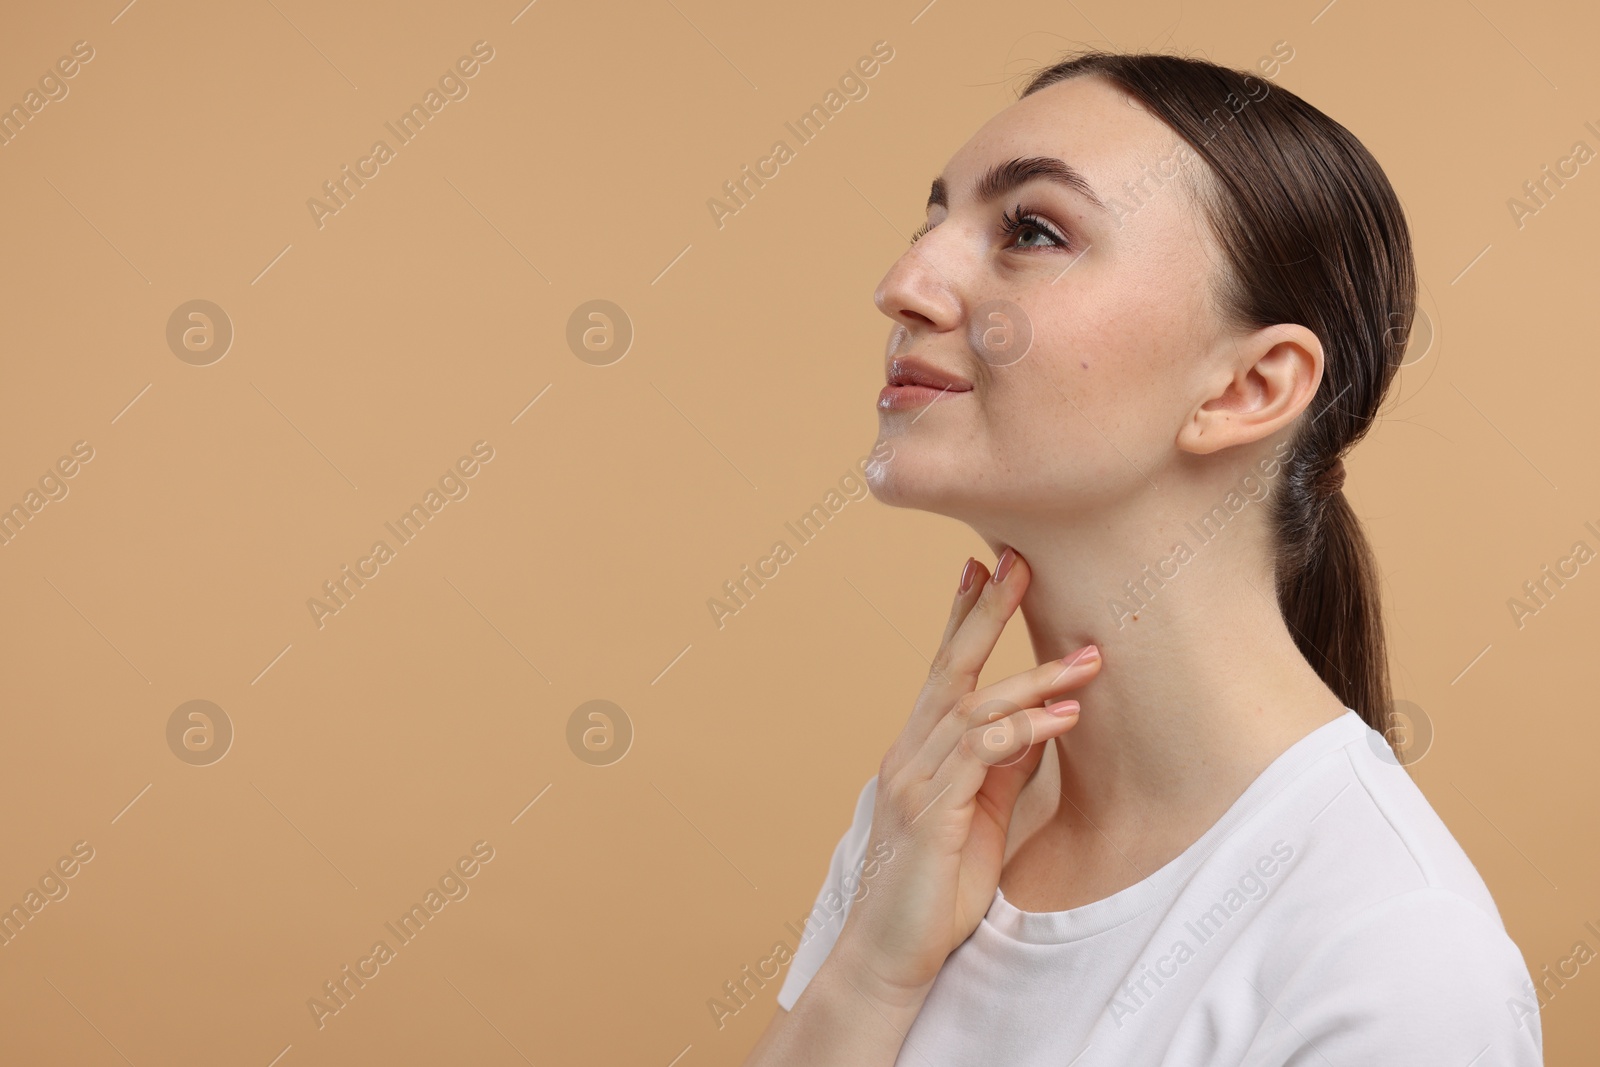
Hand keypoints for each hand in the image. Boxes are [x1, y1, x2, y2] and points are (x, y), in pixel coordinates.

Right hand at [833, 546, 1101, 1007]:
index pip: (942, 672)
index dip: (962, 618)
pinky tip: (1062, 719)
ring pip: (974, 708)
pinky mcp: (931, 816)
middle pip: (949, 669)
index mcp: (918, 752)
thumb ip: (1001, 768)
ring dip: (1034, 679)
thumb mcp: (978, 815)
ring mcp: (915, 783)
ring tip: (1088, 658)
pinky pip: (980, 757)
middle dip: (985, 613)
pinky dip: (1022, 731)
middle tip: (1018, 564)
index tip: (983, 567)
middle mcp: (909, 755)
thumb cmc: (935, 889)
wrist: (890, 954)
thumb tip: (1039, 722)